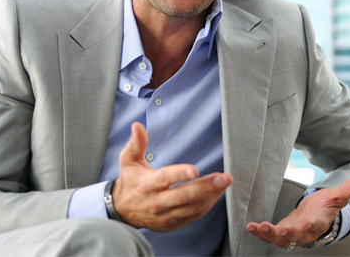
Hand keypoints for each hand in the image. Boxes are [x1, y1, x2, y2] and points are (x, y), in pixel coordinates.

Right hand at [112, 122, 232, 230]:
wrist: (124, 210)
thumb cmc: (130, 180)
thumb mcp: (128, 160)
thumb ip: (136, 143)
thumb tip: (137, 126)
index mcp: (147, 184)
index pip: (165, 179)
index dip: (180, 174)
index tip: (195, 170)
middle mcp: (157, 202)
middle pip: (184, 195)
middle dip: (206, 186)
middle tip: (223, 177)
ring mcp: (166, 215)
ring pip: (192, 207)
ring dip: (211, 195)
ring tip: (225, 183)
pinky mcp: (173, 223)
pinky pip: (193, 216)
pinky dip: (207, 205)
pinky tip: (217, 194)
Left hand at [246, 179, 349, 248]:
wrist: (315, 216)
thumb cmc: (324, 207)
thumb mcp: (334, 197)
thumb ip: (344, 191)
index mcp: (318, 222)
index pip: (316, 225)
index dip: (312, 225)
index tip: (307, 223)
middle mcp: (305, 231)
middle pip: (297, 236)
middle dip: (286, 234)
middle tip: (276, 230)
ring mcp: (292, 233)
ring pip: (281, 239)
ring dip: (268, 235)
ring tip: (257, 228)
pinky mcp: (281, 232)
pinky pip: (270, 236)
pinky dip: (260, 233)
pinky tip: (251, 227)